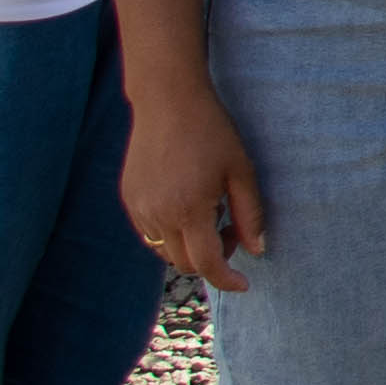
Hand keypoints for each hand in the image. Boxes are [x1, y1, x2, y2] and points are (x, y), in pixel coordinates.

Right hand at [122, 88, 268, 294]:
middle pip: (184, 263)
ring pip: (165, 251)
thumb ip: (250, 214)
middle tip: (232, 230)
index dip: (226, 280)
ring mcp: (139, 208)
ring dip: (190, 246)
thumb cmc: (212, 132)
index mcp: (188, 210)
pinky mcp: (129, 199)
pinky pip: (150, 233)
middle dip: (212, 259)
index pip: (206, 263)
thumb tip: (256, 250)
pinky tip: (188, 204)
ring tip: (211, 212)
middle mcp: (157, 215)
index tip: (244, 284)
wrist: (167, 100)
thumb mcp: (241, 171)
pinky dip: (171, 233)